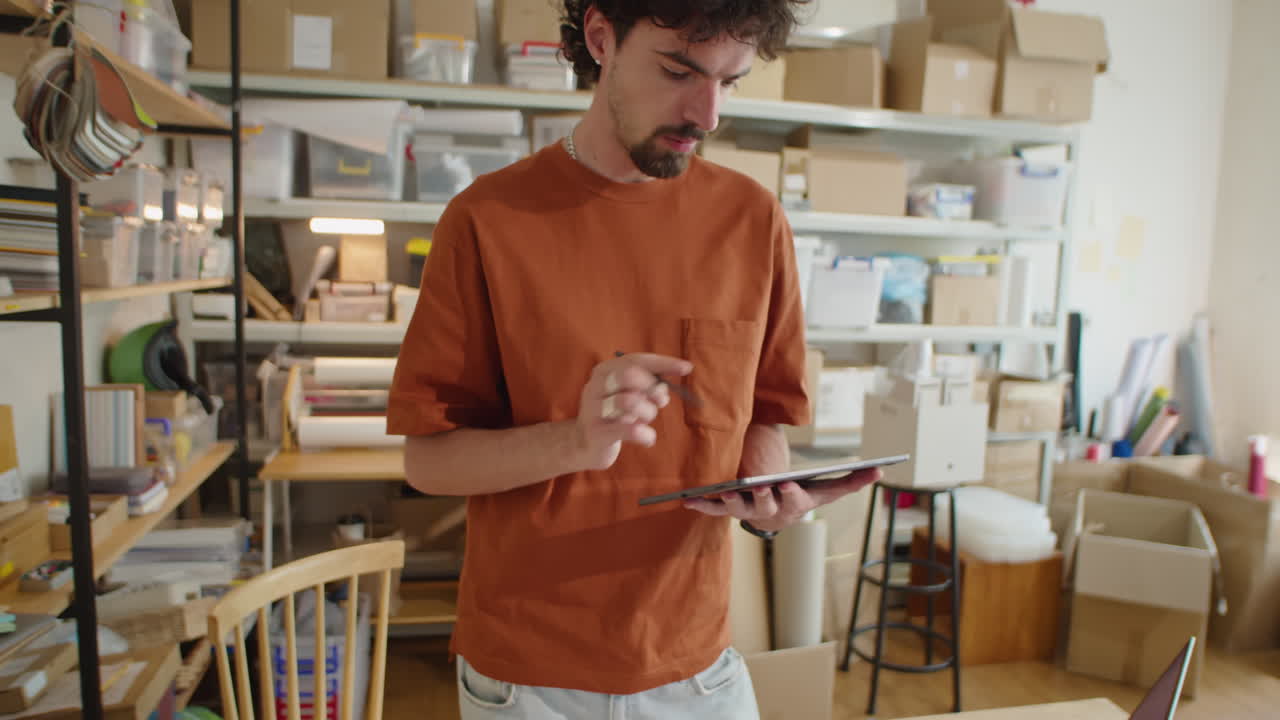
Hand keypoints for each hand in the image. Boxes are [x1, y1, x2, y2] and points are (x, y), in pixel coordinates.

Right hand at [575, 353, 692, 470]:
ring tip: (646, 421)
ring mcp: (593, 409)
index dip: (663, 363)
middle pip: (629, 374)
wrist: (585, 444)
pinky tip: (646, 438)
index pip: (636, 360)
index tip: (686, 368)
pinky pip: (630, 431)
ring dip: (648, 413)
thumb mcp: (630, 395)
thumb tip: (665, 386)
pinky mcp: (596, 433)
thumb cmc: (614, 415)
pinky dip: (646, 435)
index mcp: (604, 371)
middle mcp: (595, 385)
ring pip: (629, 401)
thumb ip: (647, 386)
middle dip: (652, 387)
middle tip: (660, 401)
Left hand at [683, 468, 881, 532]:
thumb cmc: (803, 497)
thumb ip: (851, 481)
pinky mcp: (728, 511)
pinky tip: (688, 500)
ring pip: (737, 509)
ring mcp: (748, 512)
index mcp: (794, 506)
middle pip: (764, 506)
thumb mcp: (826, 490)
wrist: (777, 516)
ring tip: (718, 491)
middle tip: (757, 486)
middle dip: (761, 497)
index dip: (789, 494)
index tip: (786, 484)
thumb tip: (880, 470)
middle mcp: (770, 512)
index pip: (793, 501)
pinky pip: (713, 510)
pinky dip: (701, 506)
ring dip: (728, 502)